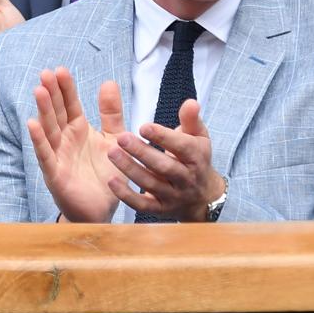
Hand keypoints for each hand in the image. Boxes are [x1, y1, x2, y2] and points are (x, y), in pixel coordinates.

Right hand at [26, 68, 126, 222]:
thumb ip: (111, 113)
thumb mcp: (114, 138)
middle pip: (56, 113)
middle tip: (46, 73)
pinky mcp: (54, 174)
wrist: (103, 209)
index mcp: (79, 129)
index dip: (65, 88)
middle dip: (51, 94)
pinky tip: (32, 124)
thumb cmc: (105, 173)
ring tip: (38, 91)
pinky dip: (39, 141)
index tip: (61, 70)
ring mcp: (57, 156)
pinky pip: (45, 155)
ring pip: (48, 129)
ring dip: (43, 111)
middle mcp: (65, 139)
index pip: (70, 104)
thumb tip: (109, 82)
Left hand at [105, 99, 225, 221]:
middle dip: (142, 152)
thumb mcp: (198, 137)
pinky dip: (126, 196)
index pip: (182, 147)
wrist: (203, 197)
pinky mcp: (160, 210)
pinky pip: (142, 206)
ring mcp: (173, 196)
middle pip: (164, 167)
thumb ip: (190, 119)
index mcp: (196, 158)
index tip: (143, 126)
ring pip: (151, 184)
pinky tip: (111, 181)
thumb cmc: (195, 158)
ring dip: (130, 169)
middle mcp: (186, 179)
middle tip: (121, 138)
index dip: (163, 137)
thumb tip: (190, 102)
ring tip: (111, 153)